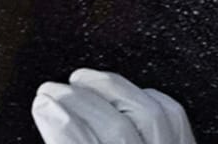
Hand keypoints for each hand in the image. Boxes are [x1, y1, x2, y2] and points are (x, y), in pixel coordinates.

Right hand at [34, 69, 195, 143]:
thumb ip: (69, 143)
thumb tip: (52, 119)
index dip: (60, 124)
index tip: (43, 102)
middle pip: (116, 128)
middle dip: (79, 101)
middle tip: (52, 89)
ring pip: (148, 114)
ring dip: (111, 90)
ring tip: (82, 80)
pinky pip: (174, 117)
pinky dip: (148, 97)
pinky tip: (127, 93)